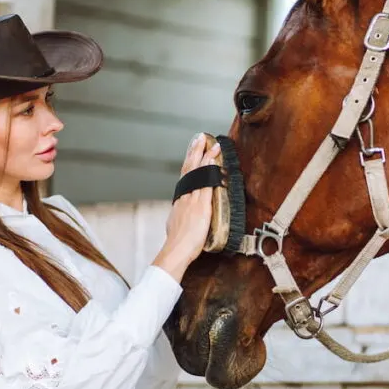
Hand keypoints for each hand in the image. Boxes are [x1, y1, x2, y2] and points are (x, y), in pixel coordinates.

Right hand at [153, 134, 220, 281]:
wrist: (176, 250)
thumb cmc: (177, 243)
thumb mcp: (176, 225)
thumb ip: (181, 216)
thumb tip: (181, 214)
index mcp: (180, 201)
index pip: (185, 177)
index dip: (190, 163)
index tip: (194, 151)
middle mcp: (185, 197)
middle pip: (189, 169)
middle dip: (194, 152)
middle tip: (200, 138)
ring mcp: (192, 200)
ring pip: (198, 173)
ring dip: (205, 157)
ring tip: (210, 143)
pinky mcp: (201, 206)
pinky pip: (206, 184)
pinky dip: (209, 171)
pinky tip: (212, 160)